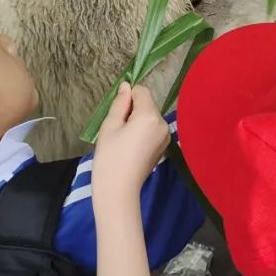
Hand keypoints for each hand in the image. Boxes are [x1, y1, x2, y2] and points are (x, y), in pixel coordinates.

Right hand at [92, 84, 169, 205]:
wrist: (119, 190)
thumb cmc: (110, 157)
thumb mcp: (110, 126)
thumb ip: (120, 103)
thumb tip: (126, 86)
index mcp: (150, 116)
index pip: (141, 91)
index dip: (127, 97)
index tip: (116, 114)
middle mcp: (162, 123)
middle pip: (147, 104)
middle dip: (133, 110)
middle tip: (117, 129)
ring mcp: (166, 136)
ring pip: (150, 116)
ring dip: (138, 121)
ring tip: (124, 139)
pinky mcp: (164, 146)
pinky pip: (153, 129)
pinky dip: (143, 131)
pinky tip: (132, 146)